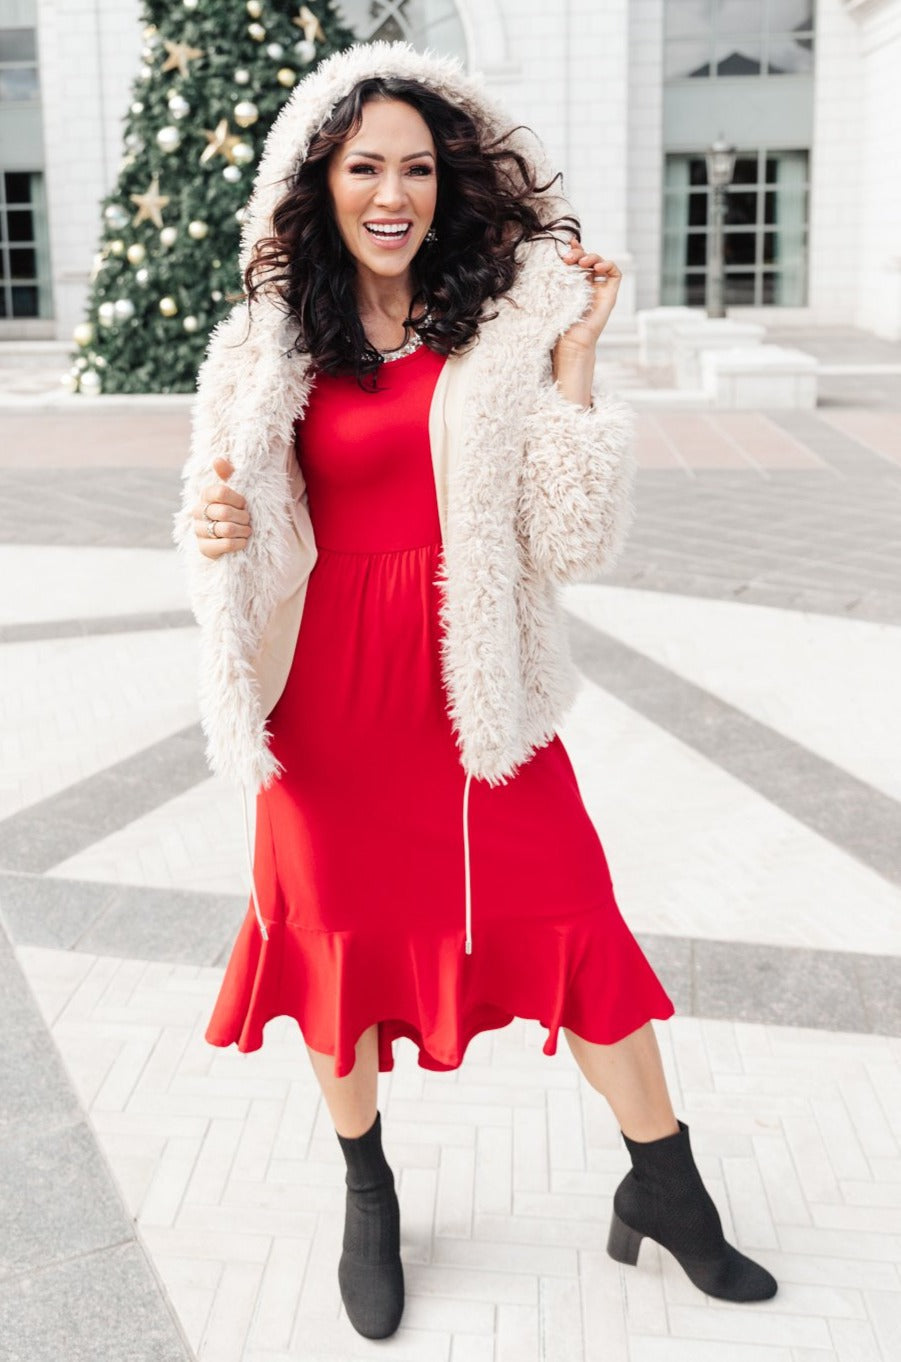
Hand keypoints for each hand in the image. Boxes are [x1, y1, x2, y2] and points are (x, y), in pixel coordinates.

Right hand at [193, 456, 251, 557]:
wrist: (234, 539)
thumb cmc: (236, 512)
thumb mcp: (235, 493)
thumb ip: (228, 475)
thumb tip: (217, 459)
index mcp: (205, 495)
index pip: (221, 492)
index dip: (238, 500)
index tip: (244, 505)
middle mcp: (197, 512)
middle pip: (225, 512)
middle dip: (243, 517)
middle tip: (248, 520)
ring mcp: (199, 531)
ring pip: (227, 529)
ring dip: (243, 531)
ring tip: (246, 531)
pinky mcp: (204, 549)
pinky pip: (226, 544)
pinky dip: (240, 543)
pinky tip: (242, 542)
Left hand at [556, 238, 621, 354]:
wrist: (571, 341)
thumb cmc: (559, 323)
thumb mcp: (555, 294)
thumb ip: (557, 276)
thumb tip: (556, 256)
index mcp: (574, 285)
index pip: (577, 261)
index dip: (574, 249)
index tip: (565, 244)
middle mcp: (589, 286)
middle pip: (588, 259)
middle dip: (579, 253)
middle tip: (568, 258)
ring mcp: (600, 290)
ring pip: (601, 262)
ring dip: (592, 257)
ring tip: (581, 262)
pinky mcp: (610, 295)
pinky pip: (615, 273)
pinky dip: (608, 265)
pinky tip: (597, 268)